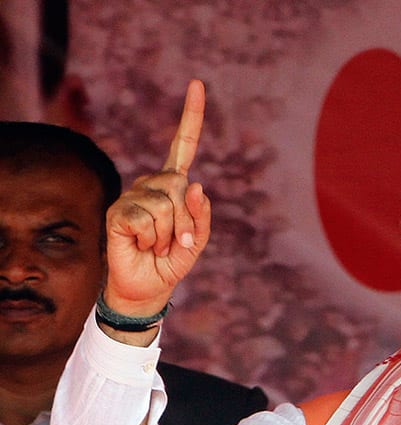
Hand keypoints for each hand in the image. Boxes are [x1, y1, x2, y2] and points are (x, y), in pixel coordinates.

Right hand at [104, 79, 209, 316]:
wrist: (150, 286)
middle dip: (187, 220)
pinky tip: (142, 244)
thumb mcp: (199, 238)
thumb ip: (202, 214)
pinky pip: (146, 219)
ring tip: (158, 244)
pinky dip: (152, 239)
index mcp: (175, 185)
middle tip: (178, 241)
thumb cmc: (174, 259)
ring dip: (170, 234)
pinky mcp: (118, 212)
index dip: (191, 116)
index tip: (196, 84)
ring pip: (166, 205)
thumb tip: (196, 184)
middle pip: (180, 185)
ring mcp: (132, 195)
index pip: (184, 145)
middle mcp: (152, 184)